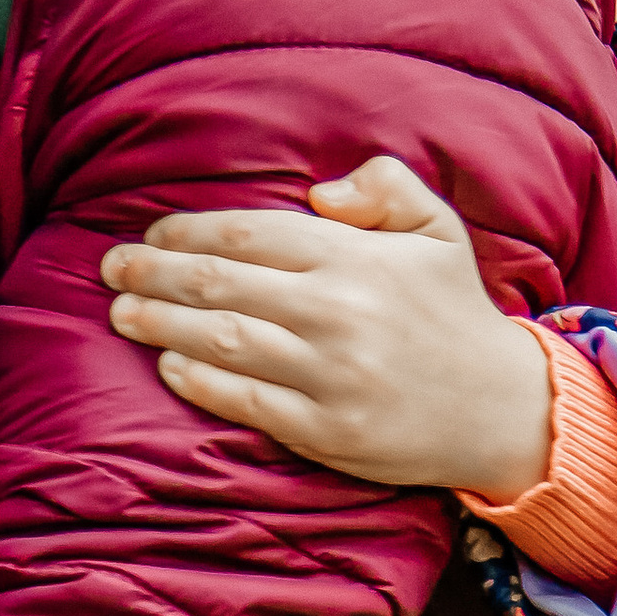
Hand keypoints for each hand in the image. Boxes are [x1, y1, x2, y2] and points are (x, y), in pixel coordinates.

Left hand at [103, 154, 554, 496]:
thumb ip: (385, 186)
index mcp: (356, 258)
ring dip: (160, 324)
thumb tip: (318, 191)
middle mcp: (338, 312)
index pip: (248, 235)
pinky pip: (246, 399)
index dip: (188, 232)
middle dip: (154, 273)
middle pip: (219, 285)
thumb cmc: (456, 314)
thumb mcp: (438, 230)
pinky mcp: (328, 429)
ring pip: (221, 340)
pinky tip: (168, 363)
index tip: (153, 234)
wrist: (504, 410)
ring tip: (120, 313)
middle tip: (112, 269)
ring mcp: (331, 375)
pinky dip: (199, 380)